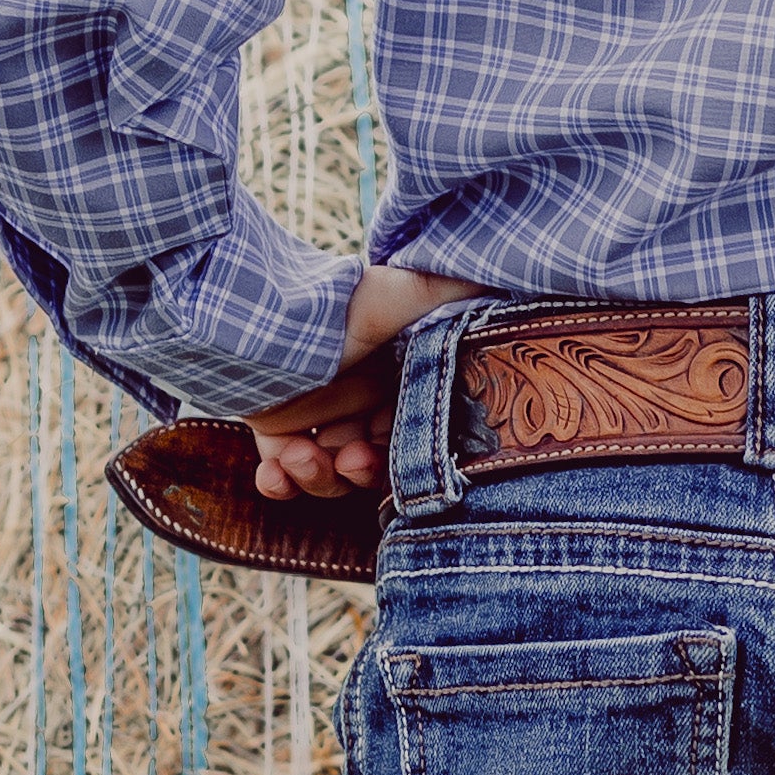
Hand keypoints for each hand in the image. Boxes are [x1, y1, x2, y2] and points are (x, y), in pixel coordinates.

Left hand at [238, 266, 479, 500]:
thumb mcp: (414, 294)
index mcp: (399, 381)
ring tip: (302, 457)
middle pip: (373, 464)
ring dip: (319, 478)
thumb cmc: (347, 301)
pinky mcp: (274, 428)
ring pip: (329, 476)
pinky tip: (274, 473)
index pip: (414, 438)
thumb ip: (461, 297)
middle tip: (351, 460)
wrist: (267, 305)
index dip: (405, 455)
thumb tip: (506, 290)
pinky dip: (279, 484)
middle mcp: (362, 404)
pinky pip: (281, 475)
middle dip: (361, 472)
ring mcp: (319, 419)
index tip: (385, 446)